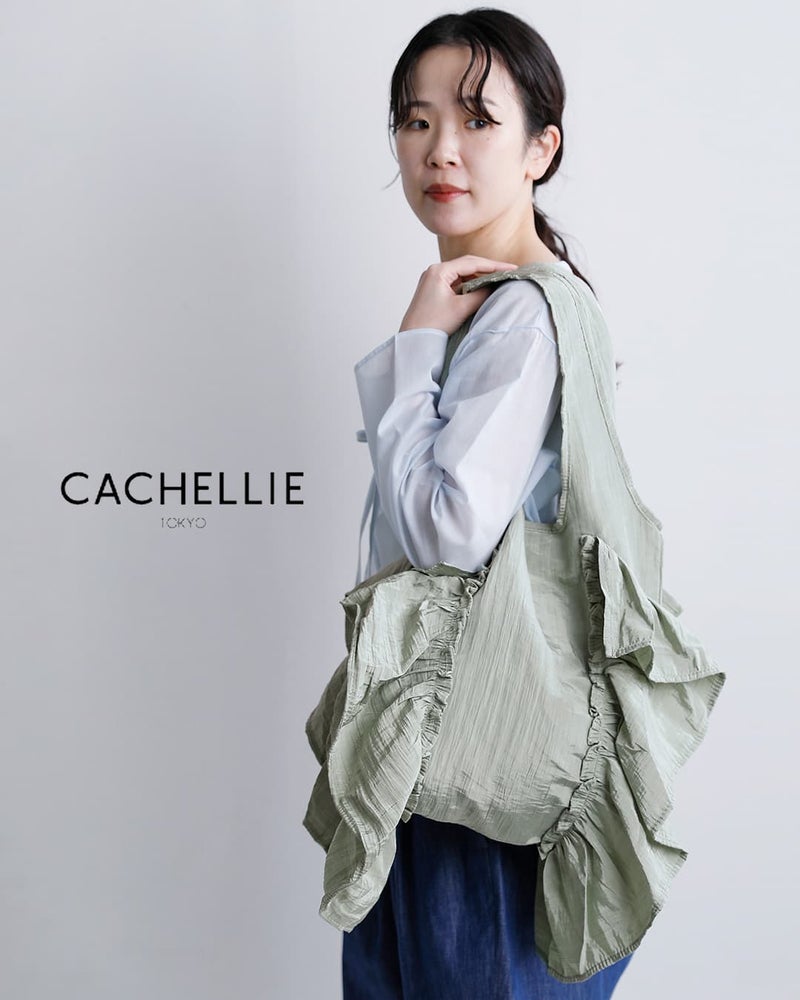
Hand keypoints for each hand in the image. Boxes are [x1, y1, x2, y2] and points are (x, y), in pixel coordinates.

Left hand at [398, 255, 517, 335]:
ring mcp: (433, 280)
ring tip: (498, 281)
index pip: (472, 263)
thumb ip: (481, 294)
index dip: (494, 265)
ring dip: (479, 277)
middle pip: (467, 266)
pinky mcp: (433, 290)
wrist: (413, 340)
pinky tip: (481, 289)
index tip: (511, 269)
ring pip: (462, 274)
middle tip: (508, 273)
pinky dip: (469, 285)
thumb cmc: (433, 324)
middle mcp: (434, 271)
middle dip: (488, 269)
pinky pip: (456, 283)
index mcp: (439, 271)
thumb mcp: (462, 308)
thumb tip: (495, 286)